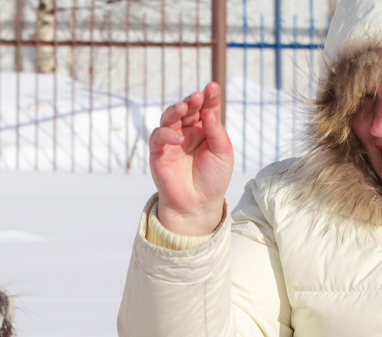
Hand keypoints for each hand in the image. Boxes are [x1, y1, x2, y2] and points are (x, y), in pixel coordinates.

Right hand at [149, 82, 234, 235]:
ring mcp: (172, 141)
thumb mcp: (223, 153)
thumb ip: (216, 131)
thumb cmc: (213, 179)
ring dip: (176, 110)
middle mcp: (187, 131)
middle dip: (192, 100)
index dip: (209, 97)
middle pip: (187, 108)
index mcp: (205, 129)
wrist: (198, 204)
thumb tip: (208, 111)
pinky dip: (166, 134)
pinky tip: (177, 138)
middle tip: (198, 96)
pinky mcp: (158, 153)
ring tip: (185, 108)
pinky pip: (158, 137)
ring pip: (169, 117)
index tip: (213, 88)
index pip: (206, 108)